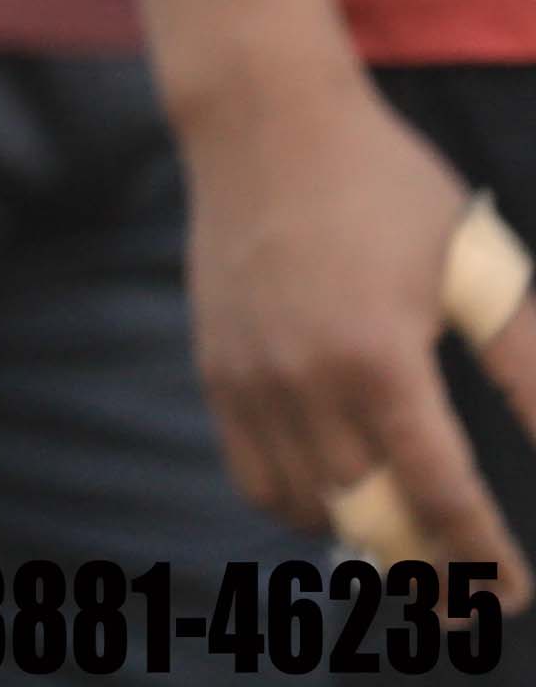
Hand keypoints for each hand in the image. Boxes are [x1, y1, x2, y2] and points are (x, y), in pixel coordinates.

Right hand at [182, 67, 526, 571]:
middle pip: (371, 517)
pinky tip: (342, 497)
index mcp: (380, 358)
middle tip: (469, 601)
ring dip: (366, 538)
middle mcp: (305, 380)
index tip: (514, 592)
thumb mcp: (478, 264)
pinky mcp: (217, 369)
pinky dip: (300, 507)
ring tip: (413, 548)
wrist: (261, 121)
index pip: (440, 493)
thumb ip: (528, 364)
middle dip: (429, 570)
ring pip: (309, 507)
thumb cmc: (383, 183)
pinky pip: (254, 475)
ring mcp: (250, 378)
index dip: (483, 556)